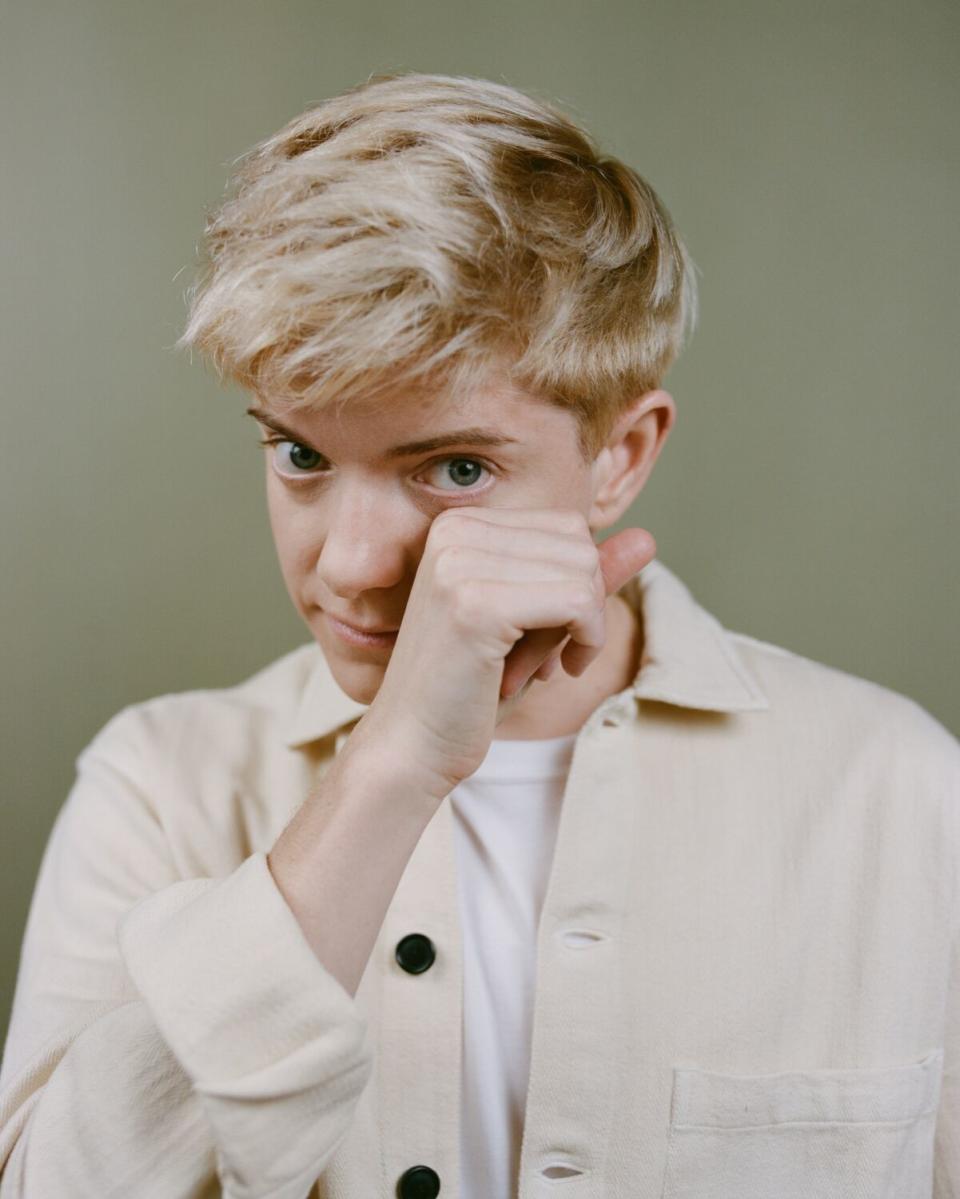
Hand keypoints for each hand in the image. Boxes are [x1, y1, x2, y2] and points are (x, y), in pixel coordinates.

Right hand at [351, 507, 655, 799]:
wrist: (411, 747)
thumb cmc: (470, 689)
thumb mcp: (536, 623)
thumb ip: (583, 578)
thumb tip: (646, 538)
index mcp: (458, 524)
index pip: (566, 526)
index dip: (577, 584)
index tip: (548, 633)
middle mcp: (454, 531)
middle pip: (579, 543)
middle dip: (583, 603)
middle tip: (547, 656)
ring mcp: (460, 564)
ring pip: (584, 571)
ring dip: (583, 627)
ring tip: (542, 665)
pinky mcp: (475, 604)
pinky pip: (579, 602)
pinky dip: (586, 641)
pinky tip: (556, 672)